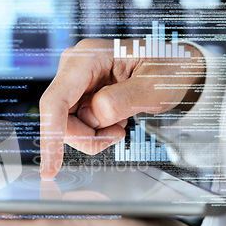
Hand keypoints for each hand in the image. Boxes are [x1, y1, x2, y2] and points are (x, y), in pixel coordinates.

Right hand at [39, 38, 204, 178]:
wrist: (175, 68)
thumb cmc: (167, 70)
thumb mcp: (154, 86)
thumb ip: (121, 101)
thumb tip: (91, 117)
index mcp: (87, 57)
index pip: (56, 101)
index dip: (50, 136)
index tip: (51, 168)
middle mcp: (74, 67)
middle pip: (58, 117)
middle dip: (86, 136)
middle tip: (117, 135)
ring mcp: (75, 81)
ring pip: (66, 124)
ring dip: (93, 134)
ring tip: (121, 124)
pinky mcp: (79, 94)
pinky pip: (76, 123)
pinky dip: (96, 130)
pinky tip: (116, 120)